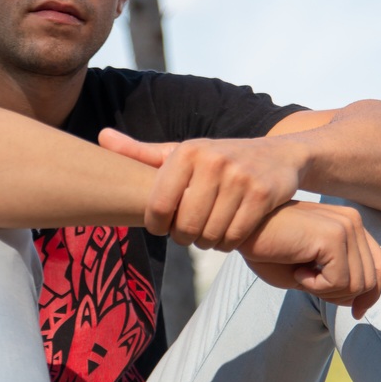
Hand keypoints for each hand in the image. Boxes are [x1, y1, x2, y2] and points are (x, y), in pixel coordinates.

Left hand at [99, 128, 303, 249]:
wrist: (279, 155)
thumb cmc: (218, 160)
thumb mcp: (180, 153)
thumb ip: (140, 153)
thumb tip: (101, 138)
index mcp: (187, 151)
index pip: (158, 206)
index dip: (158, 226)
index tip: (162, 227)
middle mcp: (213, 161)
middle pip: (185, 226)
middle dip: (184, 237)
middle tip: (188, 233)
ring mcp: (240, 177)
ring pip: (210, 235)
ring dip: (207, 243)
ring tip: (207, 233)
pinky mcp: (263, 194)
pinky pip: (235, 236)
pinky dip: (229, 244)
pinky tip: (227, 234)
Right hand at [239, 201, 380, 318]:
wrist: (240, 229)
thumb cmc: (266, 250)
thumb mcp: (308, 270)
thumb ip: (337, 279)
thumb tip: (361, 302)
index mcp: (349, 224)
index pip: (380, 266)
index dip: (372, 294)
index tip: (356, 312)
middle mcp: (353, 221)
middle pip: (372, 279)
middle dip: (341, 296)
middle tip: (308, 284)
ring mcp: (345, 226)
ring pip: (358, 284)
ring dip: (326, 291)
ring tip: (299, 274)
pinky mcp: (333, 236)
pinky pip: (339, 282)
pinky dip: (316, 286)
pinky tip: (296, 271)